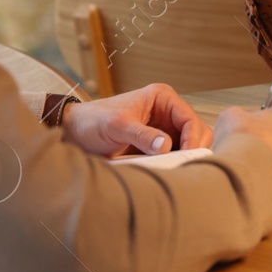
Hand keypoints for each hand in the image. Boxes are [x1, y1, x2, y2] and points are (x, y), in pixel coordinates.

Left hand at [61, 83, 214, 157]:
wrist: (75, 133)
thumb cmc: (93, 121)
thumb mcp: (115, 126)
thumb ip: (140, 134)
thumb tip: (166, 146)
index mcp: (162, 98)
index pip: (190, 118)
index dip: (193, 138)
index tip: (188, 157)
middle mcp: (167, 112)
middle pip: (197, 131)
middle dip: (194, 149)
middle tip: (185, 168)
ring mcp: (164, 129)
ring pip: (190, 146)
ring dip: (188, 158)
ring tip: (179, 172)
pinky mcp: (158, 146)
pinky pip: (177, 156)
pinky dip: (178, 165)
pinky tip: (171, 174)